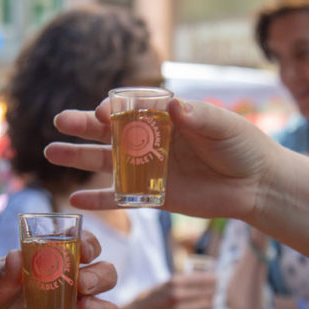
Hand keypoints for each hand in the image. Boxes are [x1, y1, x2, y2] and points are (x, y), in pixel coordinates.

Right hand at [44, 99, 276, 219]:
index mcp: (166, 118)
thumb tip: (175, 106)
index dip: (114, 111)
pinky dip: (98, 201)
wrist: (256, 185)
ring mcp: (149, 169)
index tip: (102, 115)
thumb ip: (199, 117)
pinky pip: (120, 198)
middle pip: (110, 132)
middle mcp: (152, 141)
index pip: (131, 109)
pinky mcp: (153, 196)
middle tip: (60, 121)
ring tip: (52, 152)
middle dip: (84, 126)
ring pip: (107, 163)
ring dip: (80, 158)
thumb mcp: (225, 127)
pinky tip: (74, 202)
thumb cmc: (243, 147)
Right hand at [126, 272, 216, 308]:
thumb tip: (204, 279)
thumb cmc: (152, 296)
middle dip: (213, 291)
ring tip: (209, 300)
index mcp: (174, 282)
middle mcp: (178, 295)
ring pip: (205, 306)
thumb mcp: (165, 283)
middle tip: (216, 290)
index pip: (203, 279)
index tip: (217, 279)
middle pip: (207, 293)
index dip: (213, 279)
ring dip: (209, 302)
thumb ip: (182, 282)